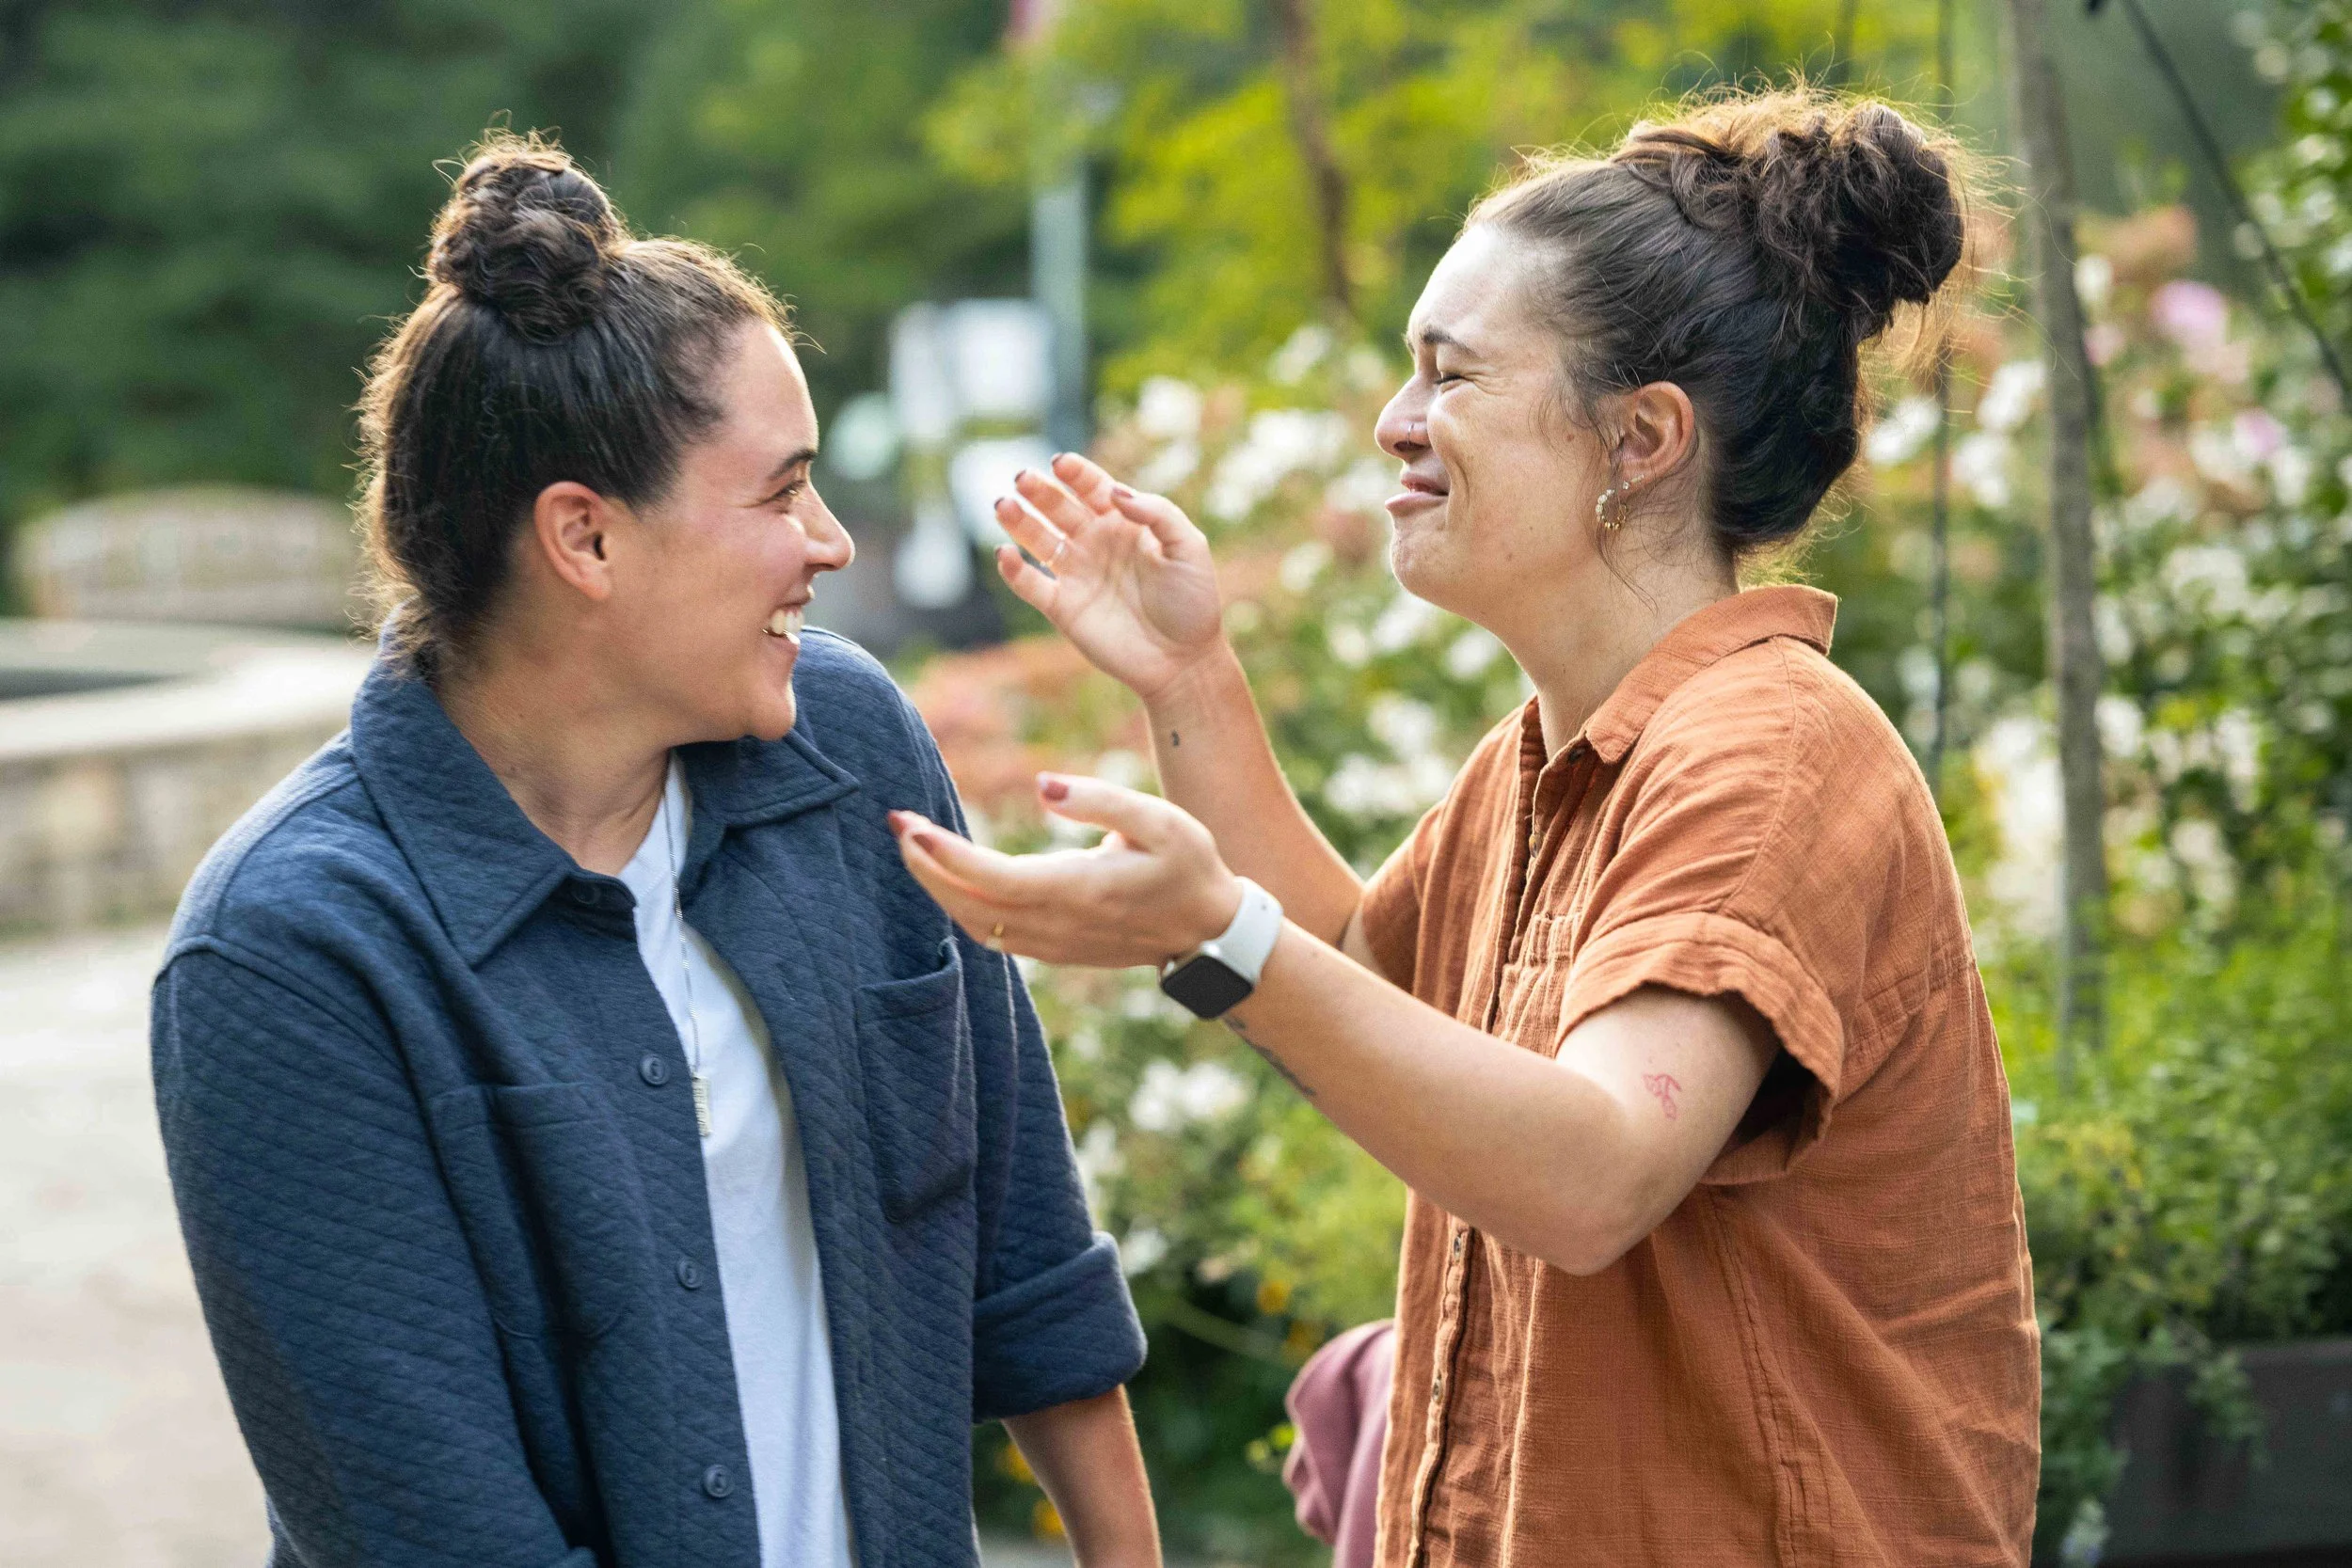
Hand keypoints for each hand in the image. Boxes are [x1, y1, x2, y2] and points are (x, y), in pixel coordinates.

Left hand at [888, 774, 1241, 967]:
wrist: (1210, 933)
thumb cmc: (1189, 867)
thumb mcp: (1162, 821)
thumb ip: (1101, 800)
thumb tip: (1043, 785)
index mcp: (1082, 890)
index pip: (994, 878)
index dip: (945, 855)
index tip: (909, 824)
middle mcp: (1059, 925)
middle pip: (970, 905)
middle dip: (924, 867)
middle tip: (897, 824)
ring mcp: (1054, 944)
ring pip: (975, 925)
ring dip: (937, 888)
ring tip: (913, 845)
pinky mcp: (1053, 950)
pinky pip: (992, 934)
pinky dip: (960, 906)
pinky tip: (946, 876)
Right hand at [992, 452, 1226, 703]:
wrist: (1184, 660)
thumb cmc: (1193, 601)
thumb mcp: (1188, 548)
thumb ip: (1157, 513)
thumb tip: (1115, 493)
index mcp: (1124, 523)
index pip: (1092, 488)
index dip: (1075, 473)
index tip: (1060, 463)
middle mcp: (1095, 543)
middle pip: (1059, 508)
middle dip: (1039, 491)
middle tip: (1021, 477)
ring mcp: (1077, 574)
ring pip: (1038, 540)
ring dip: (1018, 522)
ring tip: (1002, 505)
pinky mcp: (1063, 607)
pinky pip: (1031, 585)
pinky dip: (1014, 571)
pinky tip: (1006, 554)